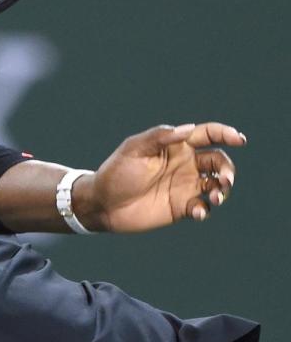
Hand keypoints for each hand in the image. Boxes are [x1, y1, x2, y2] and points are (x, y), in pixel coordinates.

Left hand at [84, 123, 245, 232]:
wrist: (102, 203)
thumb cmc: (116, 172)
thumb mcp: (133, 149)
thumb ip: (159, 137)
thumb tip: (188, 129)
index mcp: (176, 146)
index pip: (207, 135)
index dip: (225, 134)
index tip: (239, 139)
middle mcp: (185, 164)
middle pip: (219, 161)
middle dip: (228, 169)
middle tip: (224, 179)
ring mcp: (185, 186)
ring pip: (217, 185)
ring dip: (222, 190)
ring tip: (214, 196)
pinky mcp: (181, 207)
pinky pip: (203, 207)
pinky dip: (205, 210)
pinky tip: (197, 212)